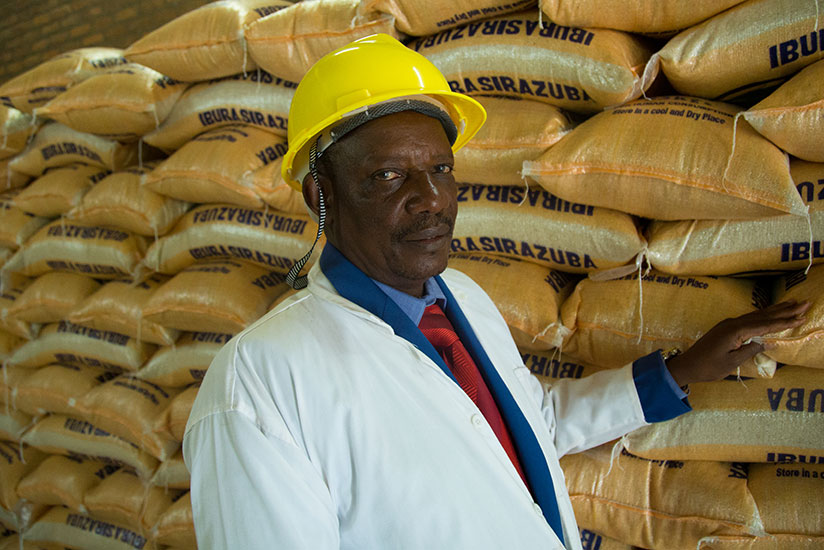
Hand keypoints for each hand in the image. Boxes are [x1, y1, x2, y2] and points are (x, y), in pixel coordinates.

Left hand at [665, 300, 810, 385]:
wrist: (687, 365)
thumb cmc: (709, 367)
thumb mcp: (732, 362)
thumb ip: (750, 351)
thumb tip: (767, 342)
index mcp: (736, 331)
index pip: (766, 325)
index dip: (785, 321)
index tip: (802, 317)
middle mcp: (733, 323)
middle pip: (763, 315)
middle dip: (785, 310)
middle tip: (804, 303)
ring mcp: (729, 324)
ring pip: (756, 315)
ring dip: (775, 310)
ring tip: (792, 303)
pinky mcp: (726, 328)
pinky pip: (749, 319)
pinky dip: (763, 315)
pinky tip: (769, 313)